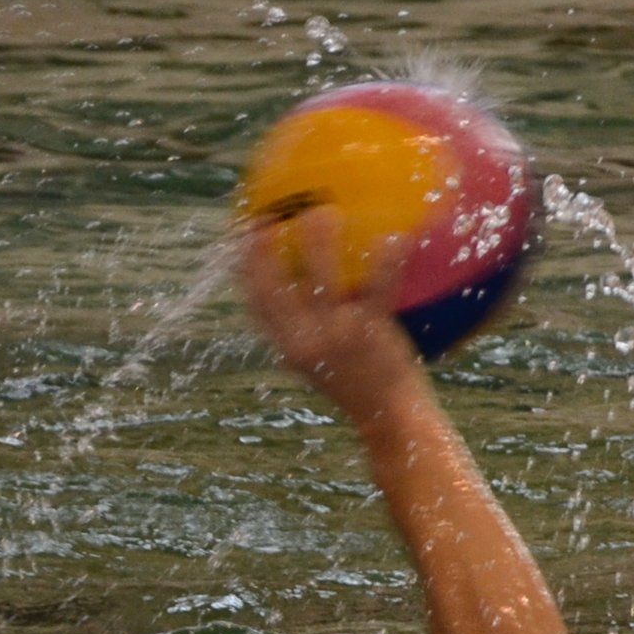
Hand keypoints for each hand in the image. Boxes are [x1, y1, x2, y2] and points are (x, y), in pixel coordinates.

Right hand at [241, 204, 424, 419]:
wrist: (390, 420)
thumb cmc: (360, 384)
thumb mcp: (323, 361)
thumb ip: (309, 331)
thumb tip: (313, 290)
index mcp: (286, 346)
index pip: (253, 303)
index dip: (242, 268)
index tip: (240, 236)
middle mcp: (302, 340)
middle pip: (270, 287)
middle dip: (260, 250)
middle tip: (266, 216)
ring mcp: (334, 335)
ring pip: (318, 280)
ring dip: (317, 243)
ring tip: (323, 213)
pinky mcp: (370, 332)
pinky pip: (377, 287)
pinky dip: (386, 261)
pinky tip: (393, 239)